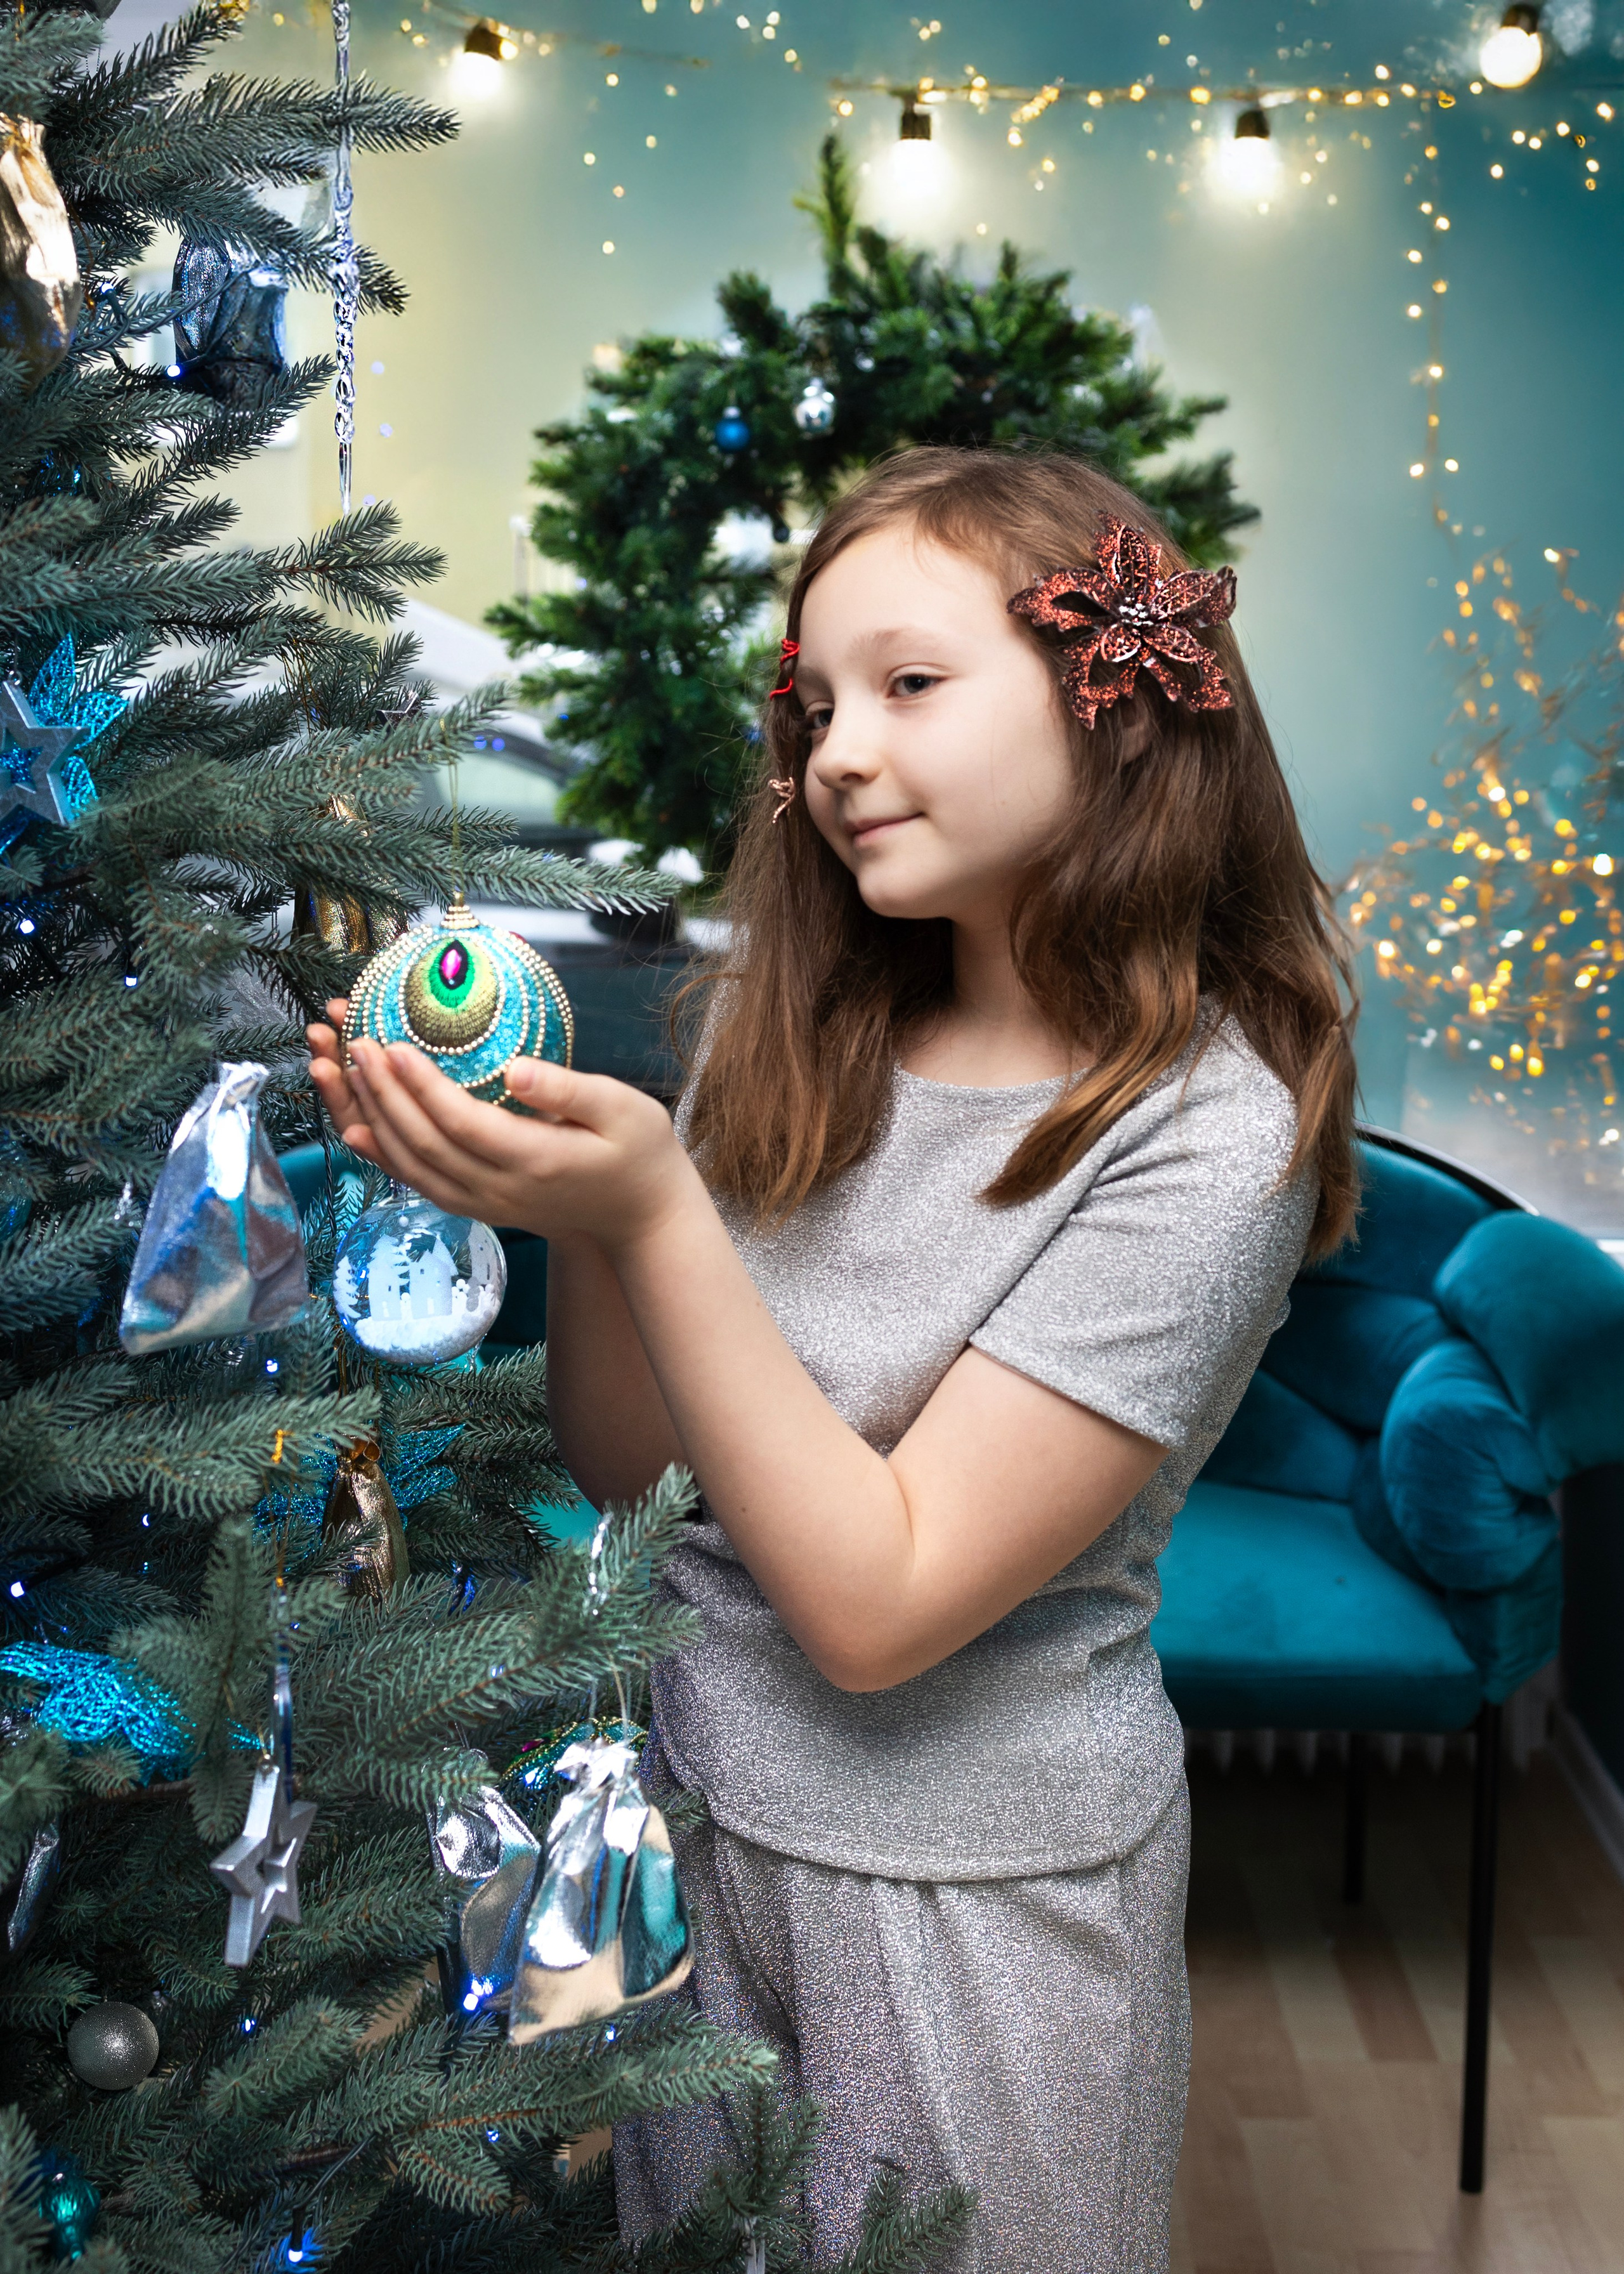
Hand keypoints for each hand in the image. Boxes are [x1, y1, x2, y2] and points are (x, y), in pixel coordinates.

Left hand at [306, 1005, 690, 1247]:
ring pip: (409, 1164)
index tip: (390, 1044)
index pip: (461, 1123)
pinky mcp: (474, 1206)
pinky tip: (350, 1125)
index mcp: (535, 1160)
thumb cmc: (638, 1153)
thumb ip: (567, 1089)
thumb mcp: (623, 1110)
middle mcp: (498, 1190)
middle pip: (422, 1142)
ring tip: (334, 1068)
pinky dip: (379, 1154)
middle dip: (379, 1092)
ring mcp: (482, 1204)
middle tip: (350, 1040)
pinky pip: (415, 1180)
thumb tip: (513, 1067)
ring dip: (365, 1117)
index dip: (420, 1086)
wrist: (639, 1218)